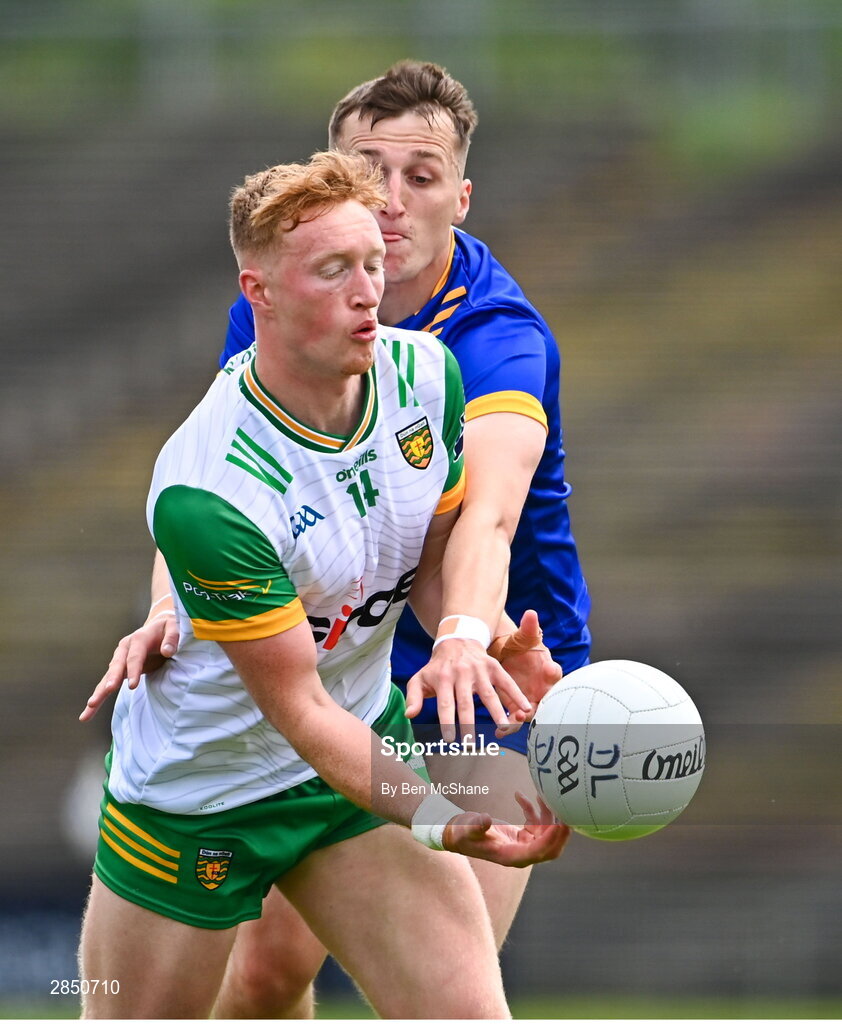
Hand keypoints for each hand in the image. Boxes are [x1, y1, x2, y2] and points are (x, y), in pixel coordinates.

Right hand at [79, 611, 178, 721]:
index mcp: (138, 639)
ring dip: (99, 692)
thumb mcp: (175, 627)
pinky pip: (108, 684)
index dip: (133, 670)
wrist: (158, 627)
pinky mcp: (119, 670)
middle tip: (108, 691)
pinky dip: (99, 696)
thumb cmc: (169, 629)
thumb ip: (172, 638)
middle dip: (111, 679)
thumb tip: (167, 651)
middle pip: (116, 666)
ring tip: (90, 708)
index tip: (132, 686)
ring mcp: (120, 660)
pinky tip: (89, 711)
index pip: (135, 656)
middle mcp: (125, 649)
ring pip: (108, 678)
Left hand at [404, 639, 532, 740]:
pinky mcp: (493, 667)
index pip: (445, 704)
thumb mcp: (419, 678)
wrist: (456, 641)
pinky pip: (506, 682)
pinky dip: (516, 695)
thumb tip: (409, 715)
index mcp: (443, 678)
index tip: (449, 740)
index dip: (447, 722)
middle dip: (469, 723)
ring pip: (489, 694)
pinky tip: (525, 708)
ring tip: (504, 728)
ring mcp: (479, 670)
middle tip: (472, 743)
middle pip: (466, 702)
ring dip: (497, 712)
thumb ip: (413, 697)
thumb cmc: (437, 668)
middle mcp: (461, 674)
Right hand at [442, 791, 569, 867]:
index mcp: (511, 857)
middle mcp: (521, 854)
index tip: (562, 824)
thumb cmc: (462, 834)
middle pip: (550, 848)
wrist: (459, 835)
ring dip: (547, 814)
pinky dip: (533, 810)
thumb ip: (476, 826)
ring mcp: (523, 846)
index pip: (538, 851)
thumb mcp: (467, 829)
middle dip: (561, 832)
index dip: (551, 839)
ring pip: (546, 833)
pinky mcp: (523, 836)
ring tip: (541, 794)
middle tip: (568, 811)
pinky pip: (536, 824)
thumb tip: (486, 819)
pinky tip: (520, 796)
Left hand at [489, 610, 561, 735]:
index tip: (550, 669)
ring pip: (530, 714)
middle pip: (545, 701)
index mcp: (547, 670)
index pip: (554, 672)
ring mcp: (531, 699)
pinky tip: (499, 730)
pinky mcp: (517, 707)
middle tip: (527, 709)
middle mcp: (542, 688)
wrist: (506, 656)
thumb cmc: (519, 647)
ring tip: (511, 721)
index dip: (553, 672)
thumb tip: (531, 614)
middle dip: (537, 706)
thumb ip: (528, 629)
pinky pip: (516, 720)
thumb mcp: (523, 637)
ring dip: (521, 719)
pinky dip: (508, 725)